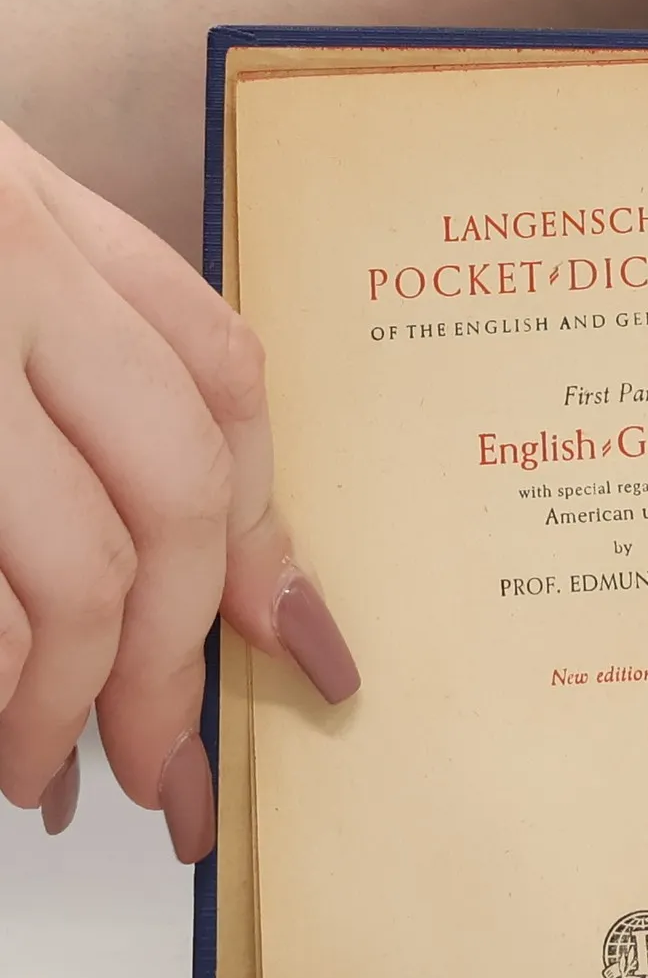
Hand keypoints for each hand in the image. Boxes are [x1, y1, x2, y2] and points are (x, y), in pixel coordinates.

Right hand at [0, 124, 356, 858]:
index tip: (290, 644)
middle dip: (174, 659)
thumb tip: (224, 573)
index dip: (264, 527)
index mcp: (22, 206)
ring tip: (39, 771)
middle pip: (172, 496)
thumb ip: (77, 357)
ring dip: (69, 702)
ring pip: (71, 572)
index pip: (220, 379)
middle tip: (164, 770)